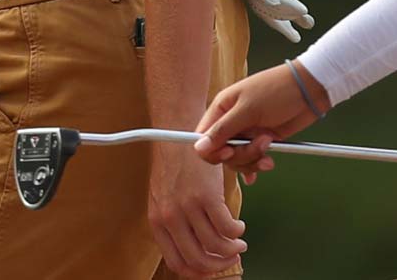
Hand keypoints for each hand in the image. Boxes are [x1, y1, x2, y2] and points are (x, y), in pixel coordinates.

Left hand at [148, 141, 247, 277]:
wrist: (176, 132)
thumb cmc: (174, 161)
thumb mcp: (164, 195)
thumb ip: (174, 220)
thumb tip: (193, 244)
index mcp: (157, 222)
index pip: (177, 262)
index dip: (198, 272)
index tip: (211, 270)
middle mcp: (170, 218)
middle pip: (198, 260)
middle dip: (219, 265)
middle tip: (231, 258)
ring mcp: (188, 208)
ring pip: (216, 246)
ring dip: (232, 249)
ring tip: (239, 242)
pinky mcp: (207, 196)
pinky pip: (227, 227)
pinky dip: (236, 231)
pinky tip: (238, 226)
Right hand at [193, 61, 328, 177]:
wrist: (310, 89)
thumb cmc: (279, 89)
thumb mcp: (248, 108)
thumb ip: (223, 130)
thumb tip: (199, 148)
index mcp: (222, 108)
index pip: (203, 139)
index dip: (212, 151)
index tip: (228, 152)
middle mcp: (232, 122)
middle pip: (222, 153)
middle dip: (241, 154)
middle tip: (261, 143)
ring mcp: (247, 132)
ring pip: (238, 159)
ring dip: (254, 158)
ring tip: (270, 143)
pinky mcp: (262, 140)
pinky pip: (252, 160)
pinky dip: (257, 166)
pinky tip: (264, 166)